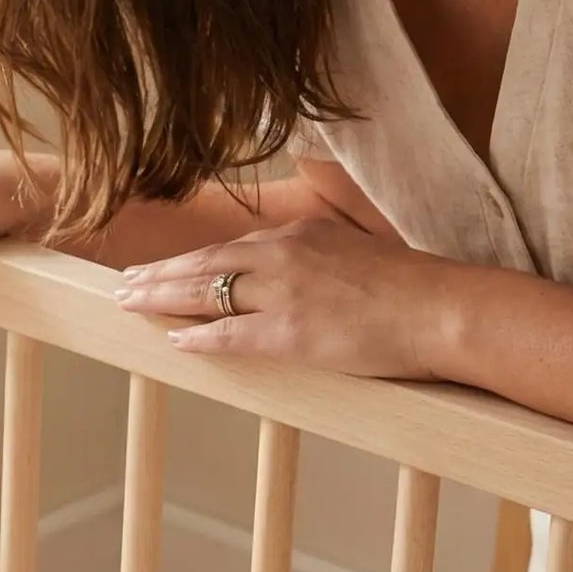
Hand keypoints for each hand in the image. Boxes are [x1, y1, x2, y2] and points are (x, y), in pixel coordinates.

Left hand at [113, 217, 452, 377]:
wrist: (446, 309)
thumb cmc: (415, 289)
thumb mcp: (359, 253)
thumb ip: (322, 258)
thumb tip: (304, 275)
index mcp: (302, 234)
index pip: (230, 247)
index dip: (189, 260)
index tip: (161, 267)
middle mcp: (284, 255)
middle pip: (204, 263)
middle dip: (159, 275)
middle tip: (125, 284)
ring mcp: (283, 293)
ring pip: (205, 292)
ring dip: (162, 299)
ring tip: (131, 305)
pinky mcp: (289, 331)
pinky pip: (227, 333)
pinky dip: (196, 335)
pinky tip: (173, 337)